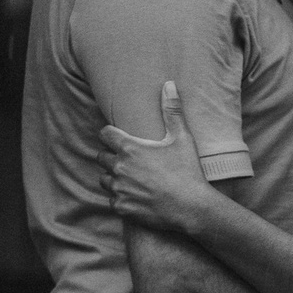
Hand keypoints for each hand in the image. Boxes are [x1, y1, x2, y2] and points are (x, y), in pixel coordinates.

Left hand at [100, 80, 214, 235]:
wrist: (191, 207)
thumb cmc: (187, 171)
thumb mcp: (182, 138)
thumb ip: (172, 111)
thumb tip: (169, 84)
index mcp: (129, 148)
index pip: (104, 134)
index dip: (110, 134)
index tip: (117, 137)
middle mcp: (119, 168)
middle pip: (101, 157)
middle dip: (111, 156)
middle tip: (127, 159)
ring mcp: (119, 189)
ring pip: (104, 180)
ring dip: (113, 177)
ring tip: (129, 178)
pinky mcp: (122, 208)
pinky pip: (112, 200)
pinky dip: (120, 198)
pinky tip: (134, 196)